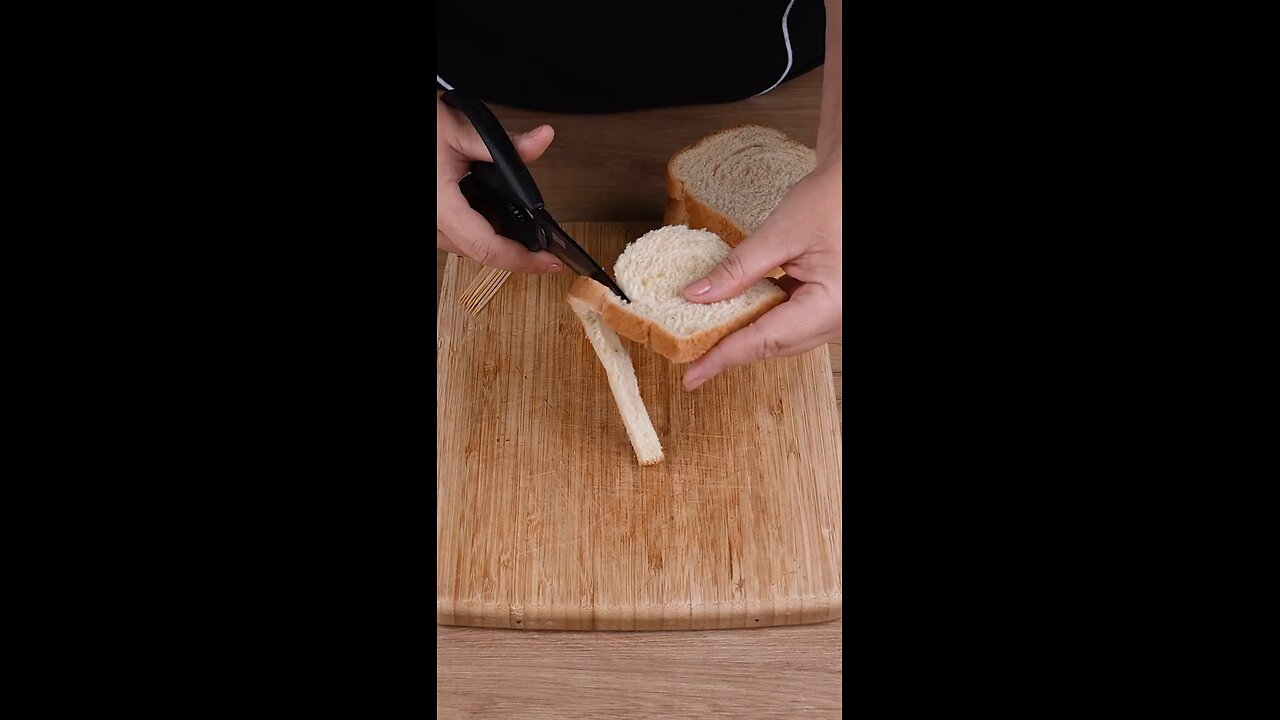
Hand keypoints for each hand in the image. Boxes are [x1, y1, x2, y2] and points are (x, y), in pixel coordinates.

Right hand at [436, 98, 563, 273]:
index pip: (485, 246)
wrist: (403, 123)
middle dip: (514, 255)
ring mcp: (429, 223)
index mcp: (439, 203)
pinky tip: (497, 222)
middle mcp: (431, 220)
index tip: (549, 262)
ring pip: (464, 249)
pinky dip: (479, 234)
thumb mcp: (460, 128)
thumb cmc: (423, 127)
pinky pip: (454, 238)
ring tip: (527, 239)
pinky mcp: (431, 219)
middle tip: (546, 253)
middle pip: (477, 254)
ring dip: (495, 246)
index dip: (521, 260)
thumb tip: (541, 139)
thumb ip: (504, 144)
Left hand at [680, 160, 841, 389]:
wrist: (852, 185)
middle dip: (730, 351)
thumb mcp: (780, 233)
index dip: (724, 357)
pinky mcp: (825, 305)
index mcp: (831, 305)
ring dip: (743, 337)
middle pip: (774, 346)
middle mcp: (836, 319)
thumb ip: (738, 269)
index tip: (691, 375)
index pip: (766, 339)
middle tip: (689, 360)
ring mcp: (833, 314)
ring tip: (703, 340)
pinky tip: (732, 314)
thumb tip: (695, 296)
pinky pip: (788, 322)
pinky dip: (758, 320)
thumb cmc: (831, 199)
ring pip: (780, 338)